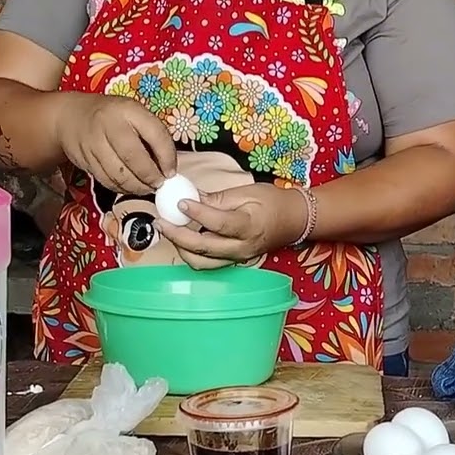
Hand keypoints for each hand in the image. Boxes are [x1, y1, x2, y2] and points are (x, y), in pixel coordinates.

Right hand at [55, 94, 176, 194]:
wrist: (70, 116)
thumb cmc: (112, 116)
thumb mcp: (134, 114)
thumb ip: (151, 135)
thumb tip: (168, 166)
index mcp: (128, 109)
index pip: (155, 134)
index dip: (167, 157)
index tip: (171, 172)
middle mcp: (109, 124)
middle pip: (134, 158)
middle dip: (150, 177)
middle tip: (159, 184)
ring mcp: (94, 143)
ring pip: (119, 174)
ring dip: (137, 187)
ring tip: (147, 188)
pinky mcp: (84, 160)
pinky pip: (106, 180)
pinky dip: (121, 188)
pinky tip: (130, 187)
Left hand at [155, 183, 307, 269]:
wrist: (294, 221)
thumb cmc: (273, 202)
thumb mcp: (247, 192)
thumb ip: (217, 198)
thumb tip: (191, 198)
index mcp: (249, 226)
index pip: (218, 223)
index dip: (197, 213)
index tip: (180, 202)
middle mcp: (242, 247)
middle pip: (203, 248)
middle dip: (177, 236)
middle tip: (161, 222)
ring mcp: (237, 258)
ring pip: (201, 262)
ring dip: (181, 248)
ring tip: (168, 230)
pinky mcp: (233, 261)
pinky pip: (207, 263)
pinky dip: (191, 252)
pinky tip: (182, 238)